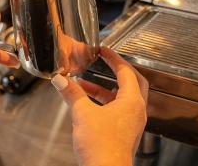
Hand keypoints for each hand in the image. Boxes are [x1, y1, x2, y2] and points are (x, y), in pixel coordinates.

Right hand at [52, 47, 148, 165]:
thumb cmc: (102, 148)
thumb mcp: (82, 114)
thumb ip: (72, 93)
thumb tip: (61, 80)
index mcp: (132, 102)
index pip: (126, 71)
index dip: (114, 58)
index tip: (104, 50)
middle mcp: (136, 111)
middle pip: (132, 82)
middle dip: (116, 71)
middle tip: (104, 62)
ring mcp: (132, 123)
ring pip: (122, 98)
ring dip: (105, 89)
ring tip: (84, 85)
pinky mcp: (124, 133)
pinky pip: (117, 111)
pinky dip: (104, 103)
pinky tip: (87, 105)